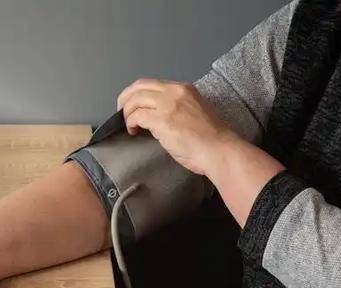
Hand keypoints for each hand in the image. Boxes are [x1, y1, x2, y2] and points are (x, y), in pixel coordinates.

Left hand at [117, 78, 242, 174]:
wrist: (219, 150)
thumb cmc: (210, 138)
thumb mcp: (194, 112)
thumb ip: (176, 108)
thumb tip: (156, 115)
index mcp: (184, 88)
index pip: (152, 83)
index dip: (137, 94)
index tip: (133, 106)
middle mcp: (174, 92)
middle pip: (139, 87)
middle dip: (125, 99)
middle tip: (121, 112)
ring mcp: (168, 105)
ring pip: (135, 100)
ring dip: (127, 113)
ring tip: (129, 125)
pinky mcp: (162, 120)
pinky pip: (136, 116)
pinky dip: (130, 123)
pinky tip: (134, 131)